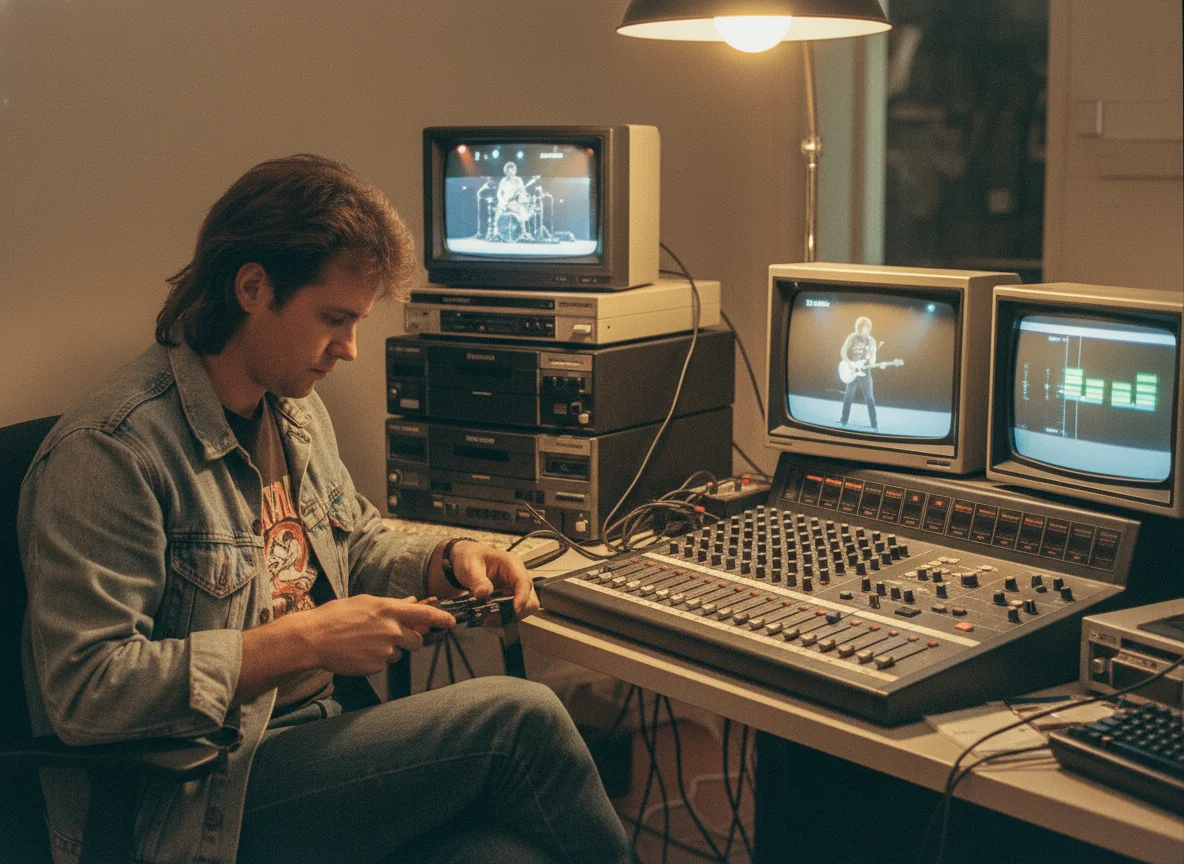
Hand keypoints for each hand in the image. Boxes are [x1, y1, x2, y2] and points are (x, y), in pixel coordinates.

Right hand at [302, 594, 455, 675]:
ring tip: (365, 642)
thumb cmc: (336, 616)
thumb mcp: (365, 602)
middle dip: (410, 640)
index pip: (425, 615)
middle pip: (417, 640)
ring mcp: (384, 650)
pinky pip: (384, 664)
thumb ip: (391, 604)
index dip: (442, 618)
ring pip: (398, 653)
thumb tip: (411, 602)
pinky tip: (359, 652)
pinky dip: (375, 660)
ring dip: (389, 649)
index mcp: (389, 610)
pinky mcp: (376, 666)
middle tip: (392, 636)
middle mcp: (391, 630)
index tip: (452, 622)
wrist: (313, 639)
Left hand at [444, 541, 539, 618]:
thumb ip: (477, 580)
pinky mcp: (510, 596)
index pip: (524, 583)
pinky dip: (503, 617)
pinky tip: (489, 618)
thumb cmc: (469, 558)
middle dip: (516, 612)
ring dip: (508, 617)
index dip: (522, 598)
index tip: (513, 611)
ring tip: (489, 619)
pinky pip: (513, 611)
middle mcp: (518, 576)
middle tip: (495, 618)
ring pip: (523, 608)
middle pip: (530, 599)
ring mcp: (516, 587)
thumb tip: (484, 594)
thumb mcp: (470, 567)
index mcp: (512, 563)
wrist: (465, 559)